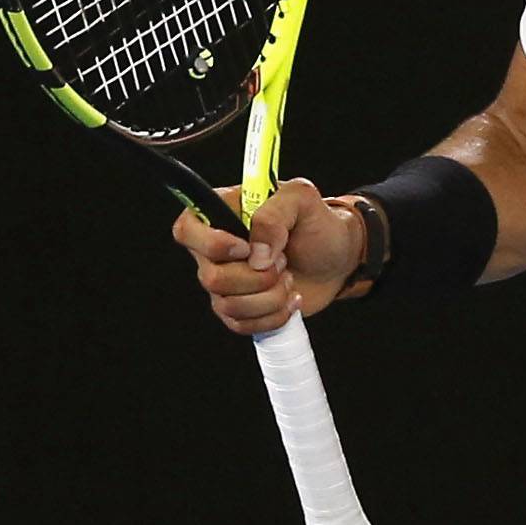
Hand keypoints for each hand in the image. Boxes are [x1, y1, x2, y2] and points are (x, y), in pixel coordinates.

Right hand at [170, 178, 362, 335]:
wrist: (338, 259)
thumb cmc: (318, 225)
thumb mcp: (303, 199)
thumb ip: (275, 212)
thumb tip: (257, 253)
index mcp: (222, 214)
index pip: (186, 230)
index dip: (213, 245)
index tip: (246, 248)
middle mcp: (215, 251)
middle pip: (211, 277)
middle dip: (258, 276)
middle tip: (282, 261)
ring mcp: (226, 282)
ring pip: (228, 305)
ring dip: (270, 296)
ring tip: (288, 277)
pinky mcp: (240, 309)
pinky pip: (241, 325)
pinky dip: (273, 316)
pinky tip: (290, 298)